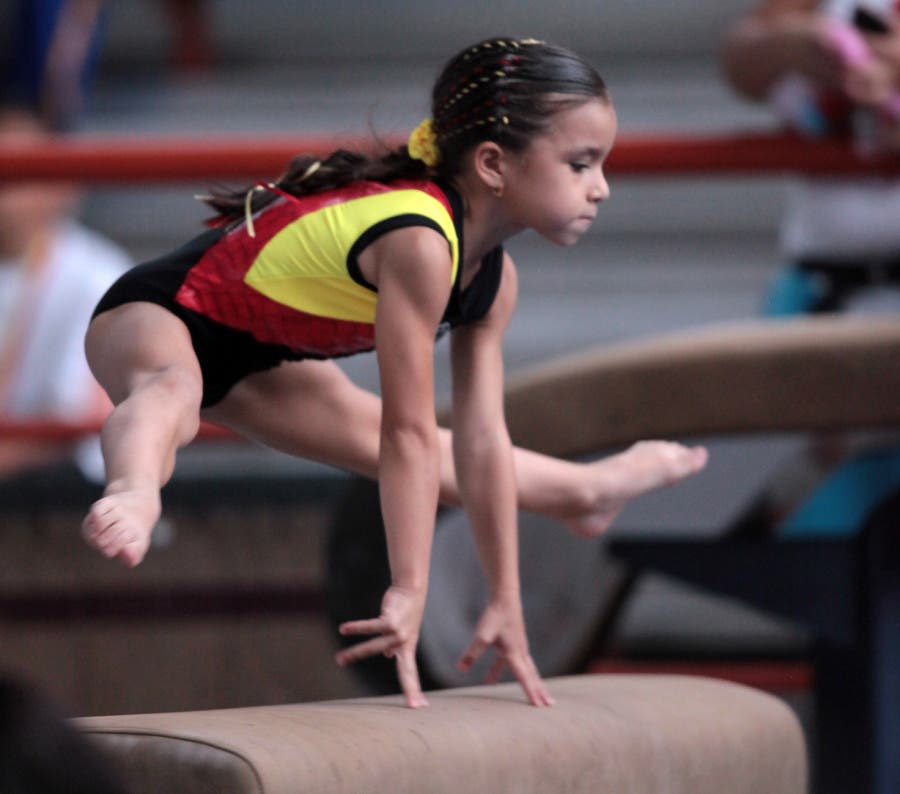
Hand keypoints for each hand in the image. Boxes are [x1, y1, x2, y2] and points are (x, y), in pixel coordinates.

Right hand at [335, 585, 428, 707]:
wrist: (411, 590)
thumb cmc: (405, 612)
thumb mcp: (403, 632)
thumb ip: (395, 646)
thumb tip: (388, 655)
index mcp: (407, 649)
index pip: (410, 674)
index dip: (413, 690)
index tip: (420, 706)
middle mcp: (405, 644)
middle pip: (406, 672)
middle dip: (410, 688)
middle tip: (413, 707)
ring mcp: (399, 633)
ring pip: (374, 648)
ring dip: (355, 653)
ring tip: (338, 660)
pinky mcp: (391, 621)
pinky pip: (370, 627)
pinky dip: (356, 628)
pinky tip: (343, 629)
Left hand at [457, 596, 553, 706]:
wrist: (503, 595)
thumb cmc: (494, 614)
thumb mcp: (481, 635)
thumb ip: (471, 653)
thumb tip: (460, 669)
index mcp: (514, 652)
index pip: (524, 677)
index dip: (531, 693)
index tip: (540, 707)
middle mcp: (520, 651)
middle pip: (532, 675)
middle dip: (539, 690)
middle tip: (549, 705)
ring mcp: (517, 646)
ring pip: (525, 669)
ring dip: (528, 682)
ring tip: (531, 696)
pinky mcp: (511, 641)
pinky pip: (509, 662)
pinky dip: (502, 672)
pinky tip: (489, 679)